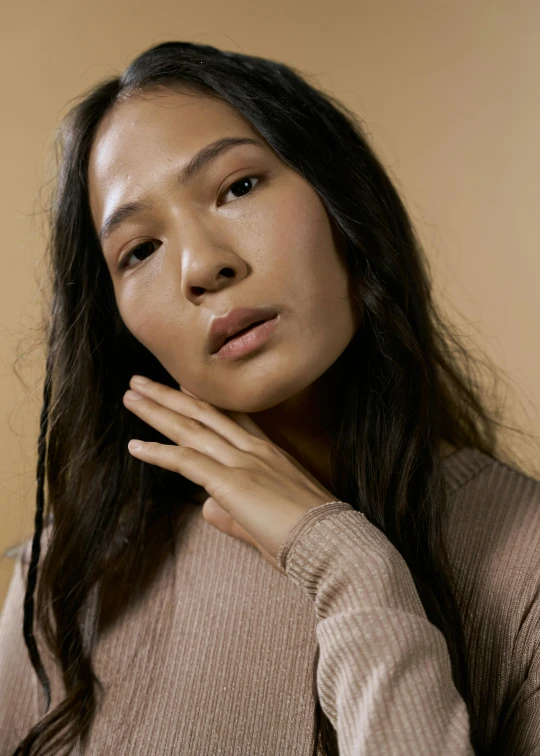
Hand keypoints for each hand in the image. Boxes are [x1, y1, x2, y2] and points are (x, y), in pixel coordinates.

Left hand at [122, 376, 337, 574]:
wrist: (333, 545)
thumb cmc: (309, 538)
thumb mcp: (268, 519)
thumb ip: (232, 513)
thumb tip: (206, 510)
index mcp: (270, 454)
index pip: (231, 417)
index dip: (203, 398)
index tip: (181, 382)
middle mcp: (255, 450)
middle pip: (204, 414)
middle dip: (170, 395)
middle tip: (141, 380)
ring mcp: (244, 463)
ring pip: (192, 428)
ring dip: (157, 410)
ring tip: (130, 395)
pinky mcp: (233, 483)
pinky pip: (187, 462)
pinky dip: (159, 453)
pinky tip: (135, 446)